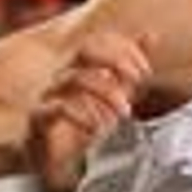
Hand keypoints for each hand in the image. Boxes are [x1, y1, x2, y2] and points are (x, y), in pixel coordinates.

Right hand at [26, 31, 152, 184]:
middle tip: (138, 81)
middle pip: (85, 50)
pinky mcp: (40, 117)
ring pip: (74, 78)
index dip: (125, 48)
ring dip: (106, 92)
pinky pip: (57, 108)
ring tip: (125, 112)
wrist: (53, 157)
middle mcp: (65, 75)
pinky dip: (81, 116)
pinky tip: (98, 129)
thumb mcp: (115, 95)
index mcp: (82, 68)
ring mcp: (50, 94)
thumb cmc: (84, 122)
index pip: (101, 40)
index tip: (147, 71)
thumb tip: (152, 34)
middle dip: (115, 60)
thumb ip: (131, 69)